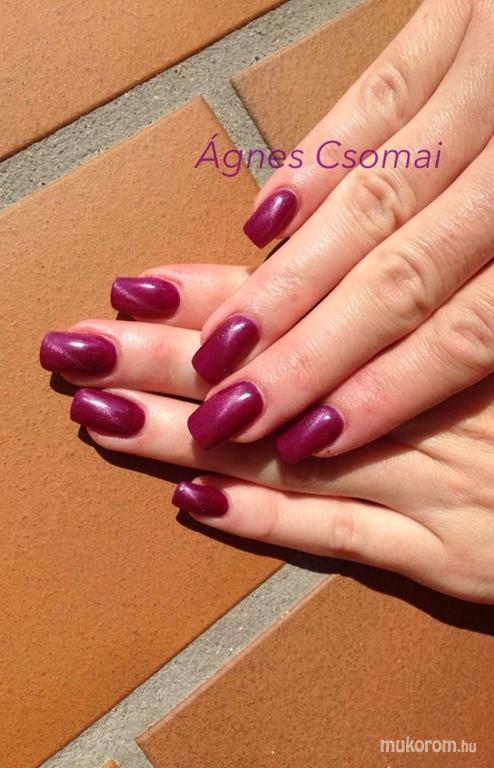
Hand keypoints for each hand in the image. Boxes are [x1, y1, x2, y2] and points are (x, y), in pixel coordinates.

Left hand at [40, 267, 493, 602]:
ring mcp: (426, 488)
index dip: (207, 299)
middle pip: (263, 377)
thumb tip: (315, 299)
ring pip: (279, 457)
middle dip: (158, 361)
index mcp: (425, 343)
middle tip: (75, 348)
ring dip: (182, 438)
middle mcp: (413, 410)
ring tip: (99, 418)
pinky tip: (193, 504)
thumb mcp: (485, 341)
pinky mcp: (451, 562)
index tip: (131, 288)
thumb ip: (414, 326)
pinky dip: (265, 522)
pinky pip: (341, 542)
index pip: (293, 310)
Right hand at [186, 0, 493, 460]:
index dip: (385, 390)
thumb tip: (474, 353)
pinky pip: (374, 99)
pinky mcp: (458, 20)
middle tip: (233, 409)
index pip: (466, 327)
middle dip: (308, 351)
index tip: (313, 438)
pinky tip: (261, 221)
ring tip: (227, 339)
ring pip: (370, 201)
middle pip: (396, 275)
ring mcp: (486, 74)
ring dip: (291, 277)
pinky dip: (313, 164)